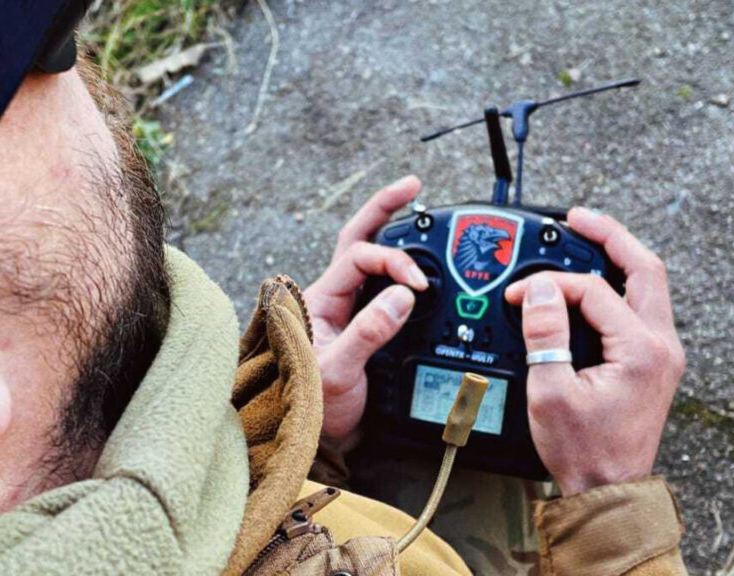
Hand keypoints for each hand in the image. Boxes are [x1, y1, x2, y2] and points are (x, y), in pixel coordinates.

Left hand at [303, 176, 428, 439]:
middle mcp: (333, 296)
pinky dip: (403, 267)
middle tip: (414, 185)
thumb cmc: (311, 405)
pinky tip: (422, 262)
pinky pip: (384, 284)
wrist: (316, 438)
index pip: (360, 257)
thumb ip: (367, 335)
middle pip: (360, 237)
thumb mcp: (336, 371)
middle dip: (385, 208)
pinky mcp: (363, 323)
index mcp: (320, 299)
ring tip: (420, 209)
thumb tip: (401, 297)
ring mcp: (348, 308)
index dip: (394, 262)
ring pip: (371, 256)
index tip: (418, 285)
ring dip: (394, 232)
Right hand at [504, 208, 684, 495]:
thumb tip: (540, 289)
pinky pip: (642, 305)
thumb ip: (545, 335)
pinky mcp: (655, 362)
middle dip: (609, 236)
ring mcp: (663, 353)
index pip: (593, 291)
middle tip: (576, 219)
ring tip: (587, 238)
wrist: (609, 491)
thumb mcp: (551, 393)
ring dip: (618, 256)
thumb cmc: (584, 453)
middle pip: (645, 267)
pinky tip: (597, 280)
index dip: (551, 283)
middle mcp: (662, 346)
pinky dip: (620, 283)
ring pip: (648, 283)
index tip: (519, 293)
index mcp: (640, 350)